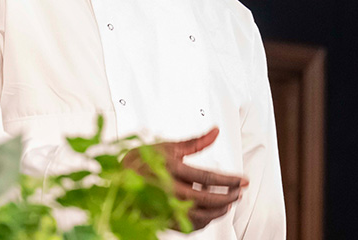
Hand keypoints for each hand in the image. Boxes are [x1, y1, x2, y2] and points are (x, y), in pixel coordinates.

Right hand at [123, 127, 248, 229]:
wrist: (114, 180)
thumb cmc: (139, 161)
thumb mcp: (166, 146)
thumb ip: (195, 142)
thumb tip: (215, 132)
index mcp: (170, 168)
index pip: (207, 176)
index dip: (229, 180)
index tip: (243, 180)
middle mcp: (167, 189)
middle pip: (206, 199)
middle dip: (228, 197)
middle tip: (240, 193)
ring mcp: (163, 206)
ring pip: (198, 216)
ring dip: (218, 212)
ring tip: (228, 204)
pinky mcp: (160, 219)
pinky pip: (187, 226)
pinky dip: (203, 221)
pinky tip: (210, 213)